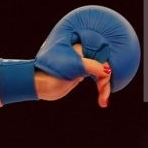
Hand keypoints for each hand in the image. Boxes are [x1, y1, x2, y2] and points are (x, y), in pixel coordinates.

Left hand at [0, 5, 139, 107]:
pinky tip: (102, 100)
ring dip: (103, 88)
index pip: (101, 56)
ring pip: (101, 75)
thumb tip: (108, 71)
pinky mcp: (80, 73)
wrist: (39, 84)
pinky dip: (100, 89)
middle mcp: (83, 54)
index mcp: (81, 46)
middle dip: (105, 82)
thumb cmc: (53, 71)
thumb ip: (93, 67)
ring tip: (103, 101)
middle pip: (103, 66)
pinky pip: (96, 80)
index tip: (104, 82)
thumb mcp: (75, 68)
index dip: (105, 70)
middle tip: (104, 96)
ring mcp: (82, 64)